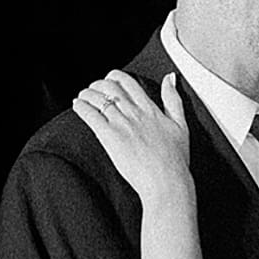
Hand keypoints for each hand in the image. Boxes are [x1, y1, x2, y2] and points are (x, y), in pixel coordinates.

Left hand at [73, 71, 192, 203]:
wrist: (166, 181)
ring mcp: (122, 124)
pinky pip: (91, 116)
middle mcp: (135, 113)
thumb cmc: (174, 160)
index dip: (115, 77)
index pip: (128, 83)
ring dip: (87, 94)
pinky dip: (82, 107)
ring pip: (99, 99)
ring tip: (82, 96)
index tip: (109, 79)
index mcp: (150, 110)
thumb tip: (169, 79)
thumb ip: (173, 99)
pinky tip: (77, 105)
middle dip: (98, 84)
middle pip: (111, 87)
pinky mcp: (110, 137)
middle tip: (92, 88)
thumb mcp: (181, 125)